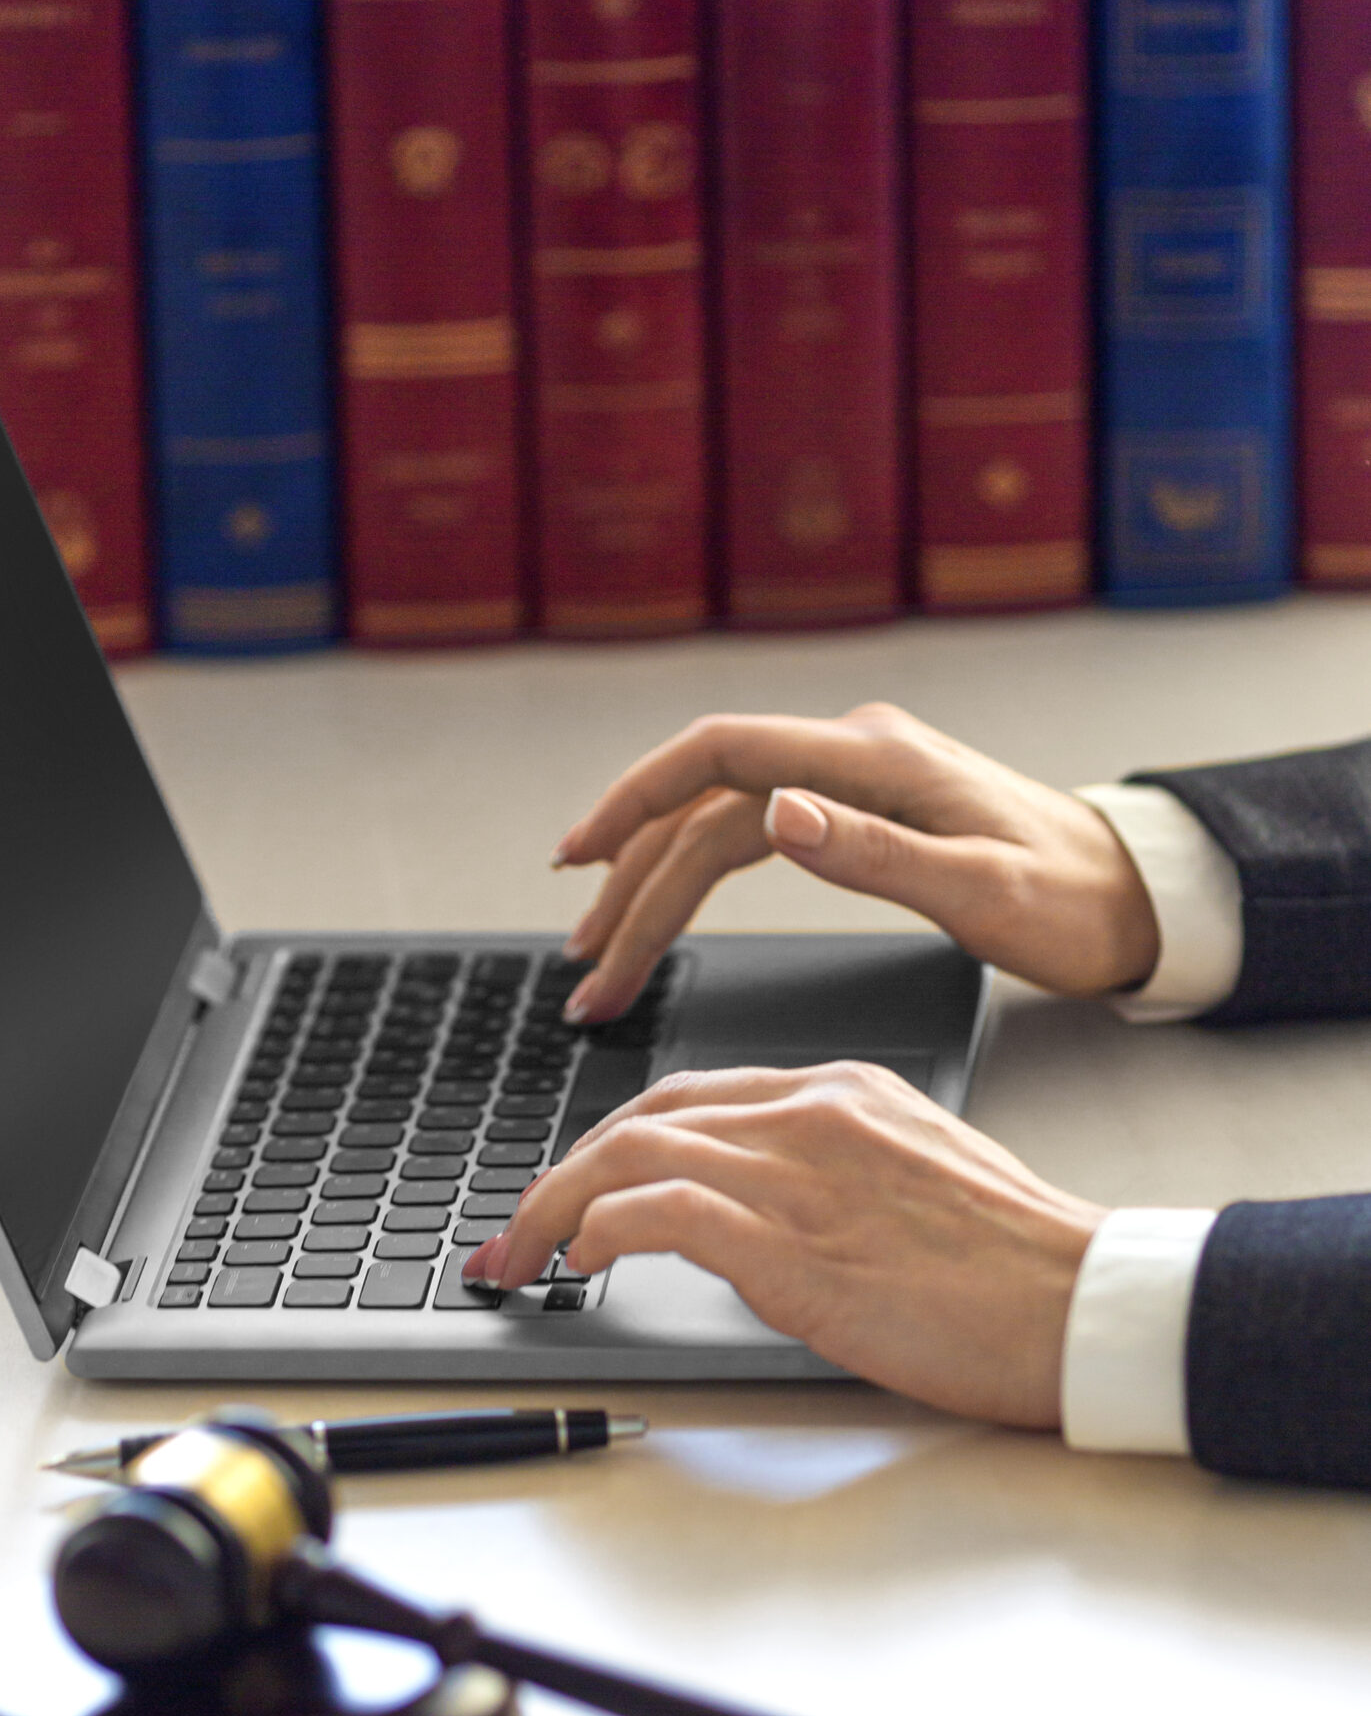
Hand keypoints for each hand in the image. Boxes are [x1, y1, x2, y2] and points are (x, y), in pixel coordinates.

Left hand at [461, 1064, 1105, 1427]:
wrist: (1083, 1303)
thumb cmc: (1018, 1265)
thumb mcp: (919, 1179)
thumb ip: (835, 1174)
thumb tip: (761, 1216)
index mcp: (842, 1093)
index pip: (692, 1096)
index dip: (612, 1143)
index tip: (573, 1190)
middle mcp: (810, 1115)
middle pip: (643, 1118)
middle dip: (560, 1176)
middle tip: (516, 1233)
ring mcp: (798, 1172)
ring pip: (631, 1155)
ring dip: (554, 1209)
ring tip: (520, 1258)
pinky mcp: (791, 1241)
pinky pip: (659, 1211)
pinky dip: (601, 1231)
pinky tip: (583, 1261)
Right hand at [551, 703, 1160, 1020]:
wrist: (1135, 898)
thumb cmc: (1073, 901)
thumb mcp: (983, 892)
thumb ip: (876, 854)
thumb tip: (776, 815)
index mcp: (875, 758)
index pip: (721, 754)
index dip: (636, 799)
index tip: (581, 859)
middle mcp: (853, 753)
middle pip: (703, 801)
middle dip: (633, 880)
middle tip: (587, 962)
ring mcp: (852, 778)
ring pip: (717, 824)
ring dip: (653, 889)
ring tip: (603, 956)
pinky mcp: (857, 808)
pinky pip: (747, 833)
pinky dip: (694, 876)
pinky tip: (659, 908)